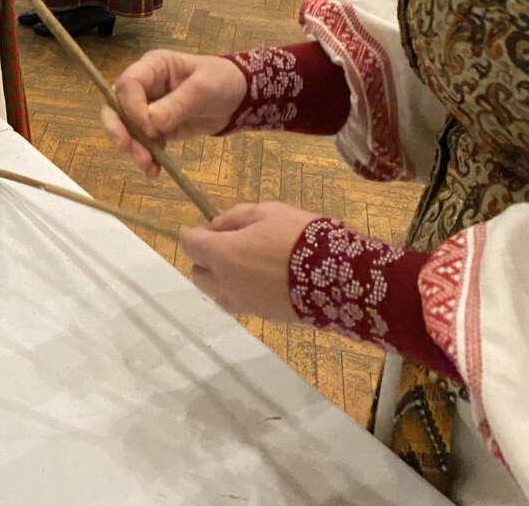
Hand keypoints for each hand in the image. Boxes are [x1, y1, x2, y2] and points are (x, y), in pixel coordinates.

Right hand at [99, 51, 245, 175]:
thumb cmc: (222, 81)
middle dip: (117, 128)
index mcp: (153, 67)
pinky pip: (143, 143)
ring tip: (147, 165)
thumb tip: (151, 123)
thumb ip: (177, 104)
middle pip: (115, 105)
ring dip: (132, 148)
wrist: (241, 98)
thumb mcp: (203, 88)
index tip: (148, 127)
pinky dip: (145, 157)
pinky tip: (153, 170)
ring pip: (126, 128)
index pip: (128, 84)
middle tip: (125, 147)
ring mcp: (148, 108)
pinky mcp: (157, 128)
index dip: (131, 106)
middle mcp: (145, 87)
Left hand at [180, 202, 319, 320]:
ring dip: (221, 278)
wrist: (338, 276)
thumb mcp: (268, 212)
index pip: (189, 245)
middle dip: (206, 259)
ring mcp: (243, 303)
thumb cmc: (299, 236)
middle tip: (229, 245)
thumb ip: (235, 217)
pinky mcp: (262, 315)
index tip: (213, 229)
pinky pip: (240, 303)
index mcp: (222, 254)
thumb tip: (217, 226)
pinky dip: (241, 291)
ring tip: (247, 264)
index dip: (197, 234)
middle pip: (198, 273)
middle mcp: (226, 283)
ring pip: (216, 293)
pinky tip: (263, 279)